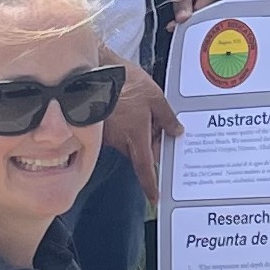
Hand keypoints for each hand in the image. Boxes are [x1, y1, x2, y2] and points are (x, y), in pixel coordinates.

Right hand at [104, 60, 179, 199]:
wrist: (93, 72)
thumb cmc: (123, 83)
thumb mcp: (155, 97)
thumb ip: (167, 117)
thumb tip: (177, 131)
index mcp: (136, 137)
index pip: (145, 168)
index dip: (150, 184)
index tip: (154, 197)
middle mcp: (120, 140)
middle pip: (139, 153)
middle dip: (150, 145)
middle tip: (159, 128)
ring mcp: (108, 134)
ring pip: (128, 141)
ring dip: (137, 132)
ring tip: (142, 109)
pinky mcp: (99, 125)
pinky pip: (117, 131)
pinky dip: (125, 124)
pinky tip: (128, 106)